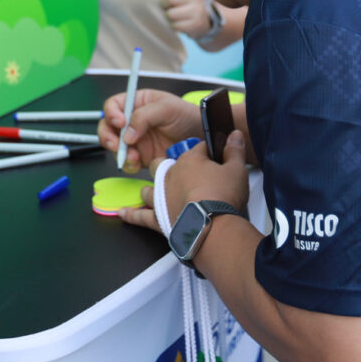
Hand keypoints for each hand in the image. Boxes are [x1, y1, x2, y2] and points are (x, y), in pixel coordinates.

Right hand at [98, 89, 201, 173]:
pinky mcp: (140, 156)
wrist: (200, 137)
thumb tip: (127, 134)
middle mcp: (132, 121)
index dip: (111, 113)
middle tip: (117, 145)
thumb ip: (144, 116)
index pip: (114, 105)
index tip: (119, 122)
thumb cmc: (186, 116)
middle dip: (108, 136)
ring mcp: (135, 139)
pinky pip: (126, 161)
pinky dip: (128, 164)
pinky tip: (137, 163)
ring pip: (114, 146)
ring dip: (119, 153)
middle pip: (107, 127)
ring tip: (133, 157)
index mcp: (136, 103)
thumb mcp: (167, 108)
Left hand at [118, 132, 250, 231]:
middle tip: (184, 174)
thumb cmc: (222, 197)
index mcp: (189, 160)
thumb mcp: (236, 169)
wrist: (211, 227)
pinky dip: (132, 214)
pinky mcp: (158, 218)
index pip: (197, 149)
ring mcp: (161, 197)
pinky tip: (124, 212)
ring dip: (152, 188)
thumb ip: (234, 150)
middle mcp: (170, 176)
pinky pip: (140, 216)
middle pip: (164, 164)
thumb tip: (235, 135)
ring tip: (155, 190)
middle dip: (170, 167)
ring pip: (150, 187)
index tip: (214, 159)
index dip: (206, 154)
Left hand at [155, 0, 212, 37]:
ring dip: (169, 17)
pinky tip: (180, 23)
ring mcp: (197, 10)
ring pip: (170, 14)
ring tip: (176, 16)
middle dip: (164, 5)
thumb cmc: (186, 4)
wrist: (204, 21)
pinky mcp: (196, 23)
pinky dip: (174, 26)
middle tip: (168, 7)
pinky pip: (175, 25)